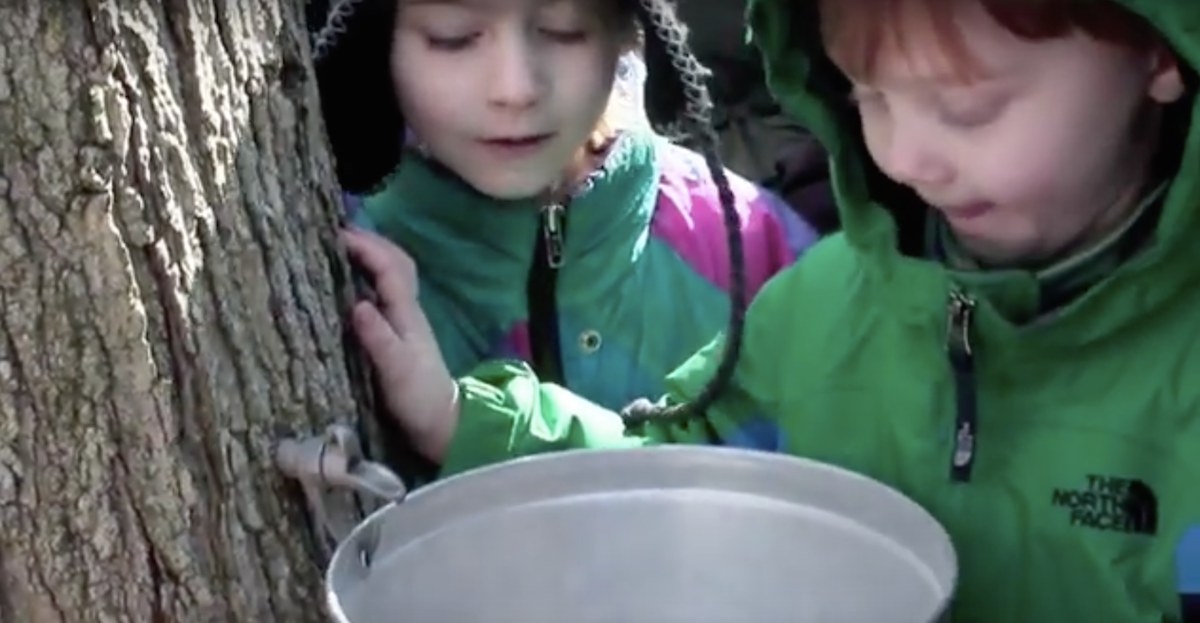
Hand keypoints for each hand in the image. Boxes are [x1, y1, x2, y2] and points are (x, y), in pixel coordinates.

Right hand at [340, 227, 457, 460]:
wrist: (438, 420)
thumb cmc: (417, 396)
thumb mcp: (395, 369)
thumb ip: (378, 338)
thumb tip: (357, 304)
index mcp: (406, 312)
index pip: (390, 266)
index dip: (366, 246)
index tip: (336, 234)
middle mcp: (406, 309)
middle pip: (394, 262)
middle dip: (369, 242)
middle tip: (334, 231)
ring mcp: (402, 319)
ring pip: (390, 275)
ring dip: (369, 255)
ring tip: (338, 247)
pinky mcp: (395, 332)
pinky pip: (381, 292)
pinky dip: (366, 277)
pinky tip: (347, 282)